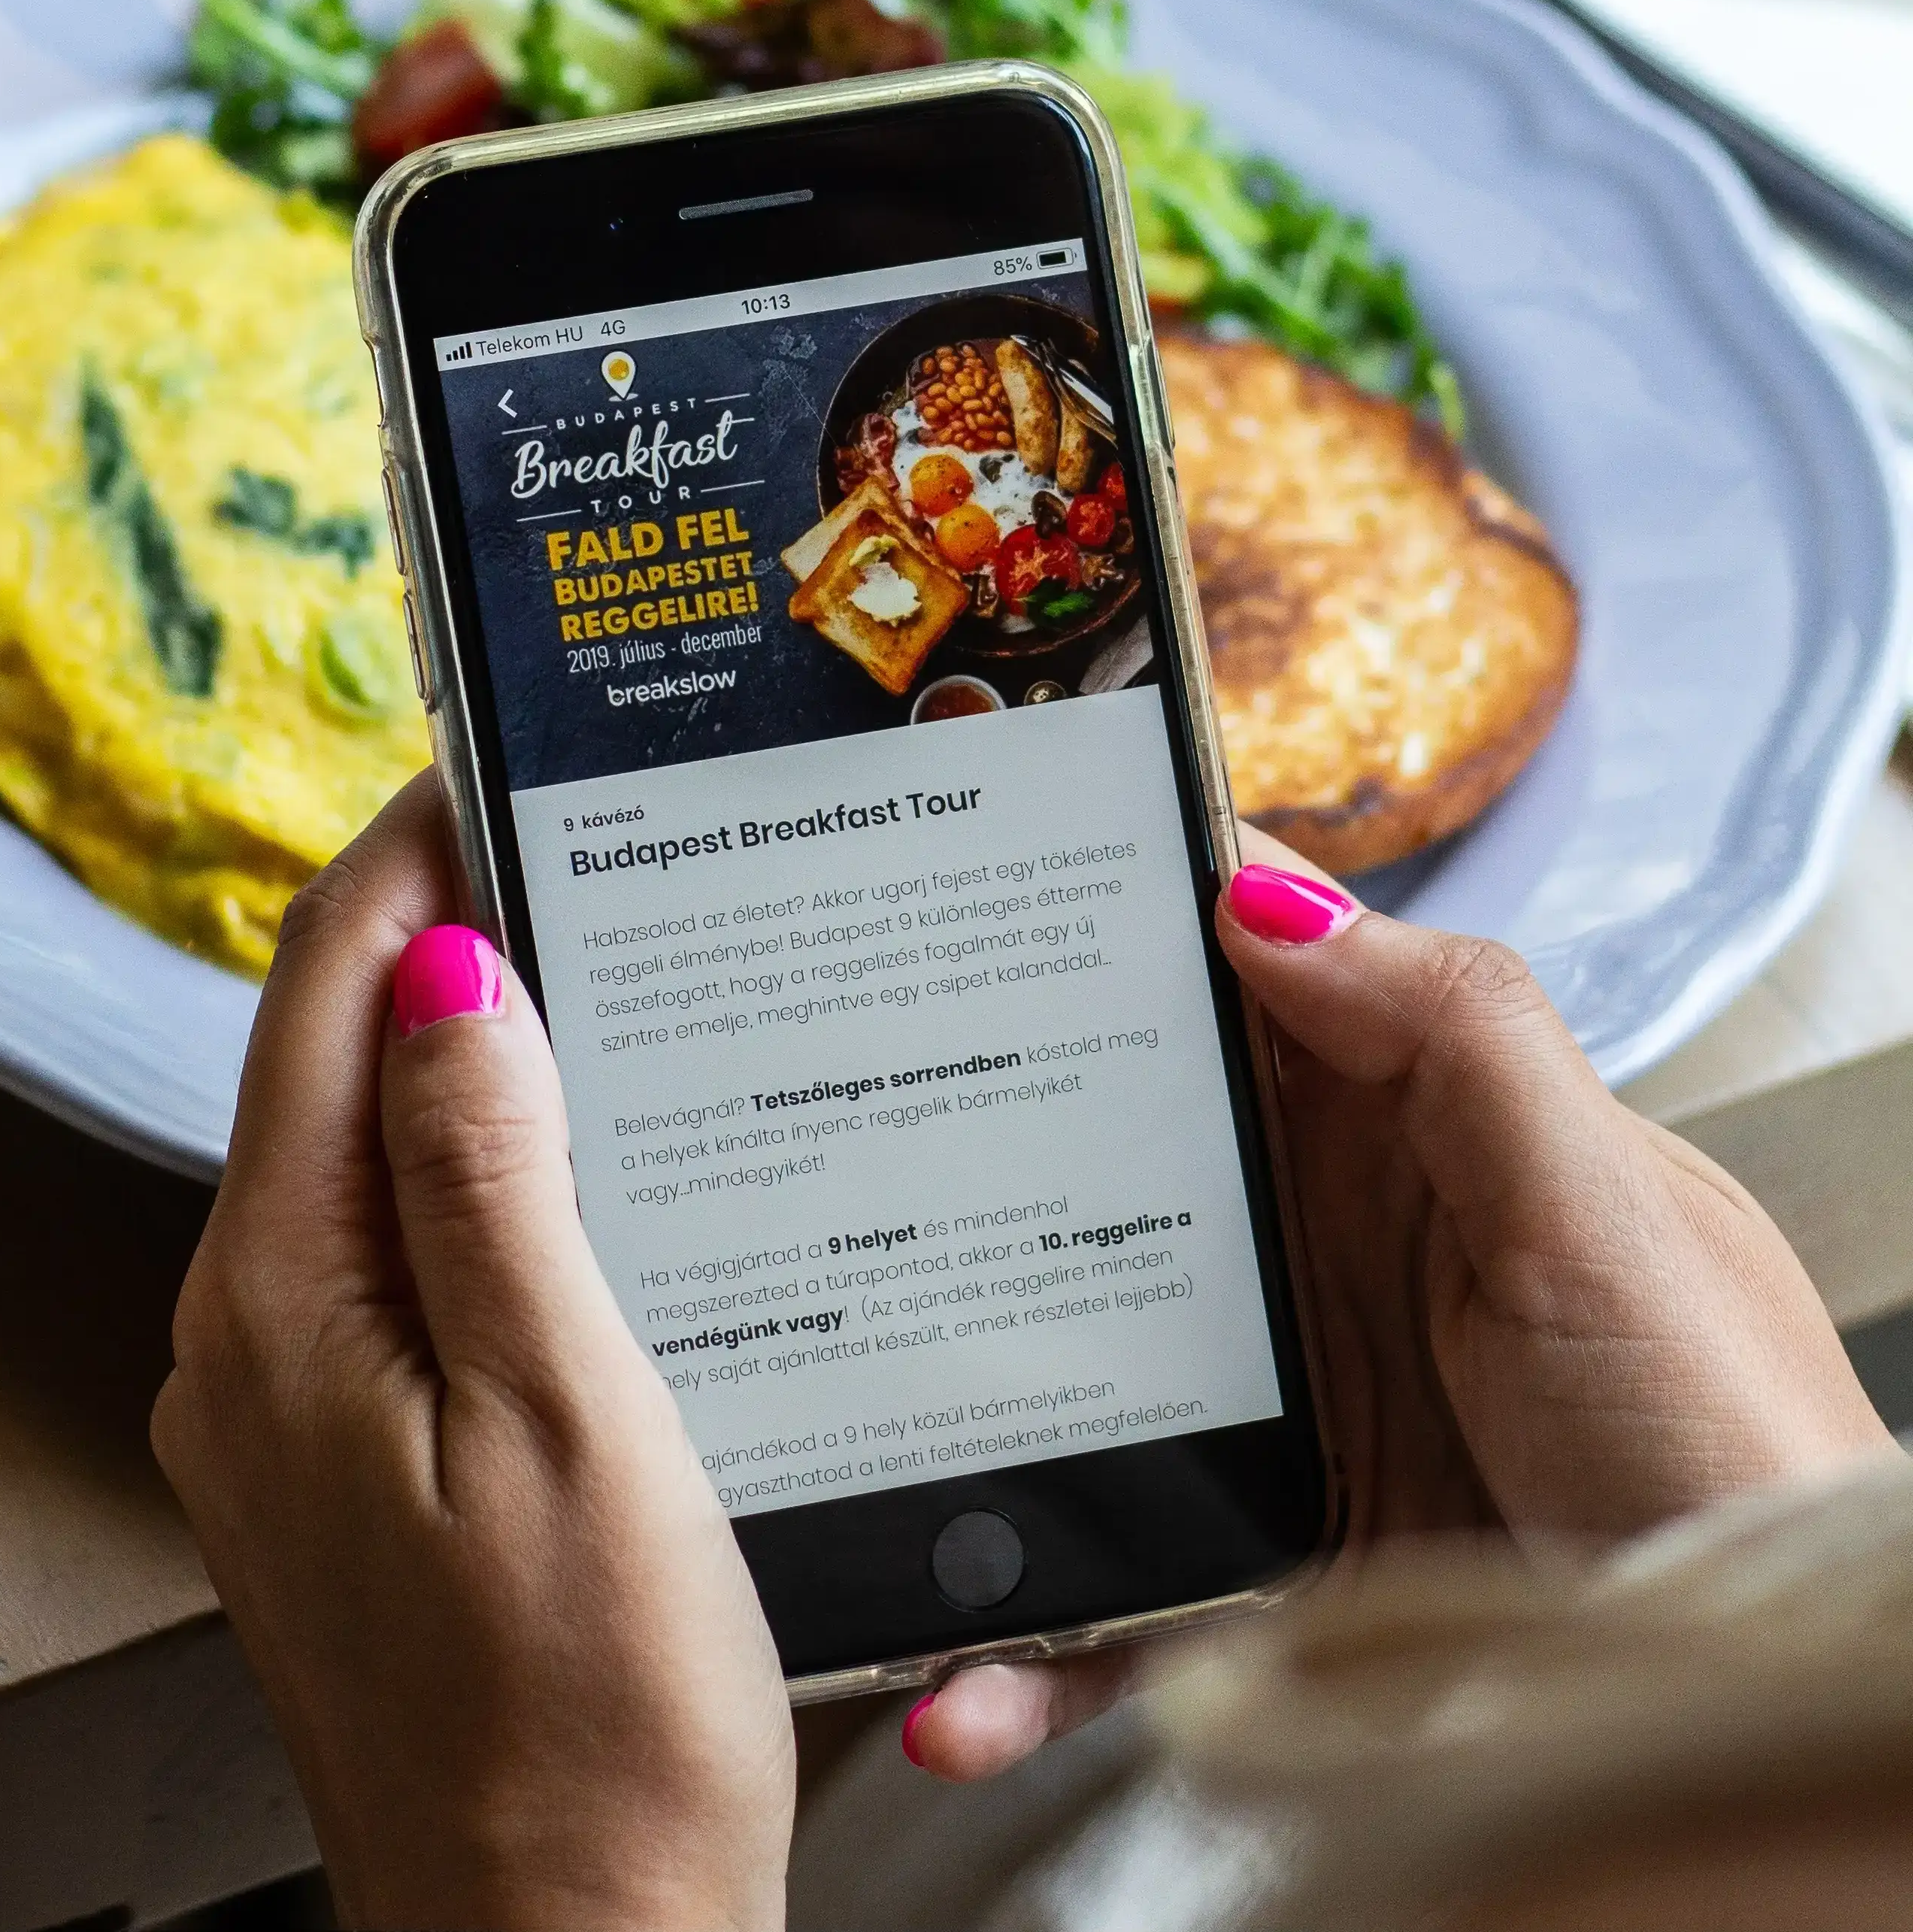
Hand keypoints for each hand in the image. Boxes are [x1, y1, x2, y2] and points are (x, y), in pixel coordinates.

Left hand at [152, 773, 792, 1931]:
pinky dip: (478, 1179)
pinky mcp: (341, 1463)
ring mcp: (282, 1410)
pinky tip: (584, 1176)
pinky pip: (393, 1259)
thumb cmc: (588, 1728)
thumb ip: (486, 1178)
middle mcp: (243, 1341)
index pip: (317, 994)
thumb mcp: (566, 1415)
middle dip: (448, 938)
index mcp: (279, 1303)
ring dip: (472, 1060)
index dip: (405, 854)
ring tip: (611, 979)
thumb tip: (445, 971)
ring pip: (367, 1159)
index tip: (490, 757)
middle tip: (587, 845)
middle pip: (331, 1063)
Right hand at [909, 834, 1893, 1783]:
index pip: (1237, 984)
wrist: (1763, 1719)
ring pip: (1081, 1388)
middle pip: (1112, 1174)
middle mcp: (1333, 1256)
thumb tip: (1264, 895)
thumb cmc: (1736, 1449)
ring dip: (970, 1427)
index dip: (1110, 923)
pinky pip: (1115, 1600)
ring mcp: (1292, 1415)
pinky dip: (1026, 1652)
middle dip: (973, 1163)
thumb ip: (1455, 1034)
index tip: (964, 878)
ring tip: (859, 1444)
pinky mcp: (1274, 1575)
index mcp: (1412, 1132)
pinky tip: (962, 1689)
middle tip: (834, 1154)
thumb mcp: (1606, 1213)